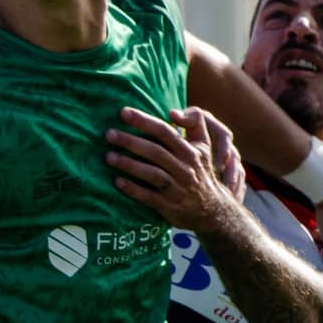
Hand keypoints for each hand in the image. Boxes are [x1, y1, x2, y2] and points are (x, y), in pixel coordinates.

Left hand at [105, 106, 238, 232]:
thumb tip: (174, 111)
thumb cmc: (202, 173)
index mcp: (191, 152)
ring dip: (129, 165)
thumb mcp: (205, 148)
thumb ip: (195, 124)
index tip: (123, 112)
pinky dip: (133, 189)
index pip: (165, 132)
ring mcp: (178, 189)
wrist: (214, 211)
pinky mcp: (170, 206)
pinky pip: (149, 197)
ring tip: (108, 157)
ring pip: (151, 173)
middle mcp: (185, 168)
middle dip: (130, 141)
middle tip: (108, 134)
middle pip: (155, 151)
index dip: (144, 121)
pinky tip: (117, 182)